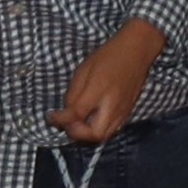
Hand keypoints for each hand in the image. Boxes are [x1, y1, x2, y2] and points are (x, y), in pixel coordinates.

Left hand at [56, 19, 164, 143]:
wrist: (137, 50)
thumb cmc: (108, 55)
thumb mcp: (83, 69)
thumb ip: (73, 93)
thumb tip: (67, 112)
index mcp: (98, 90)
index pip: (76, 114)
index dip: (59, 119)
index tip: (50, 116)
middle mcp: (112, 104)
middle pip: (93, 134)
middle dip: (76, 133)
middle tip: (67, 123)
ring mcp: (122, 110)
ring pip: (104, 136)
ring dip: (87, 135)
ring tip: (78, 124)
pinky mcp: (128, 111)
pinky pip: (112, 130)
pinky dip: (99, 130)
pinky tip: (92, 121)